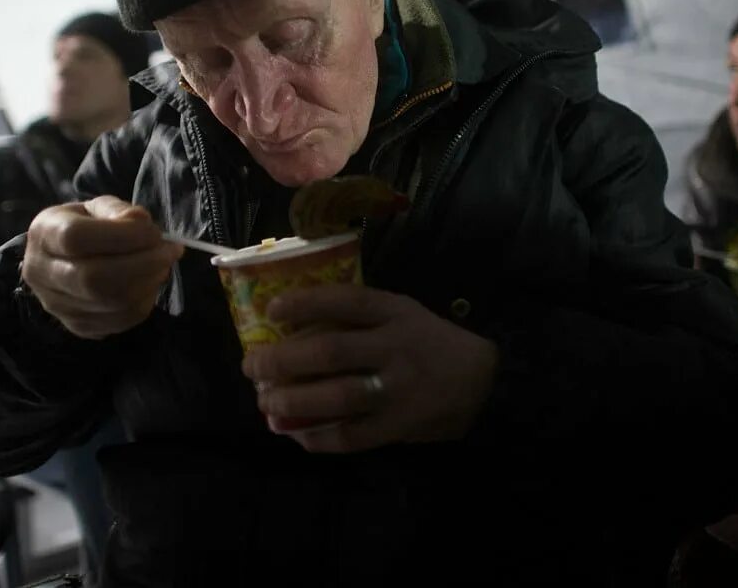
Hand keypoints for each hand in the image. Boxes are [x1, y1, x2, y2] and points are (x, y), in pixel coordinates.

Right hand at [21, 195, 183, 339]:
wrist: (61, 260)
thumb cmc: (84, 227)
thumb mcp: (97, 207)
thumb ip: (118, 211)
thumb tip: (141, 224)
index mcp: (44, 234)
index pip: (77, 238)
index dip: (123, 236)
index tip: (154, 233)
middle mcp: (41, 273)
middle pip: (93, 278)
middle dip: (143, 264)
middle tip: (169, 252)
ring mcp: (57, 306)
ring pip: (109, 303)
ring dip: (148, 283)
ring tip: (163, 266)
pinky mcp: (77, 326)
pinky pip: (119, 321)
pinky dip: (144, 302)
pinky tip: (150, 284)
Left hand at [242, 285, 498, 452]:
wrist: (484, 383)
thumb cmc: (430, 342)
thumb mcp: (402, 314)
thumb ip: (359, 317)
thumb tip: (293, 329)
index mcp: (396, 312)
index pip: (346, 301)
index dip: (305, 304)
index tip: (271, 310)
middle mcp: (395, 347)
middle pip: (330, 351)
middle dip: (283, 359)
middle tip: (253, 365)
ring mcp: (398, 389)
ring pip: (337, 396)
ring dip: (293, 402)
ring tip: (266, 403)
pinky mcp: (400, 426)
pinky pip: (352, 436)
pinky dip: (318, 437)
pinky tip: (296, 435)